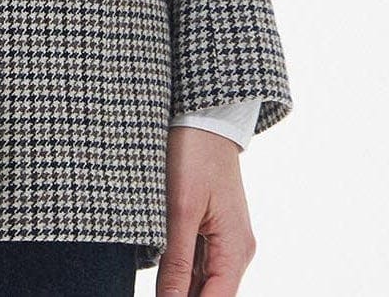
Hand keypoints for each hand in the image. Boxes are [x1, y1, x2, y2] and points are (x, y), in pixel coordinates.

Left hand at [157, 125, 256, 295]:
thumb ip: (175, 263)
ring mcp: (227, 238)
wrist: (204, 114)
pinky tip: (161, 265)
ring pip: (203, 279)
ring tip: (157, 280)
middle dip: (181, 295)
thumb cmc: (194, 154)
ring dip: (180, 284)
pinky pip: (199, 260)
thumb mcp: (180, 210)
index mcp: (235, 249)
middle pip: (211, 293)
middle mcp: (237, 249)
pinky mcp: (214, 227)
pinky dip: (181, 268)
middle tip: (155, 289)